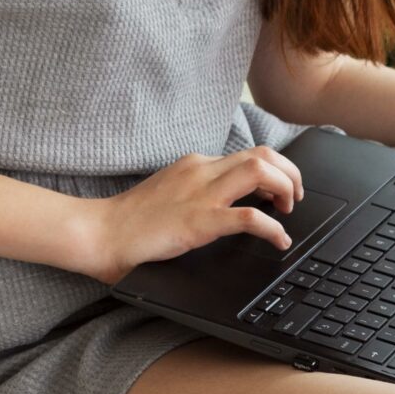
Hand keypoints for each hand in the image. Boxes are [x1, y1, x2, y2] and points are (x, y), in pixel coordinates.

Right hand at [85, 145, 306, 284]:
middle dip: (288, 172)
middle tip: (294, 197)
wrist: (100, 233)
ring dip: (285, 187)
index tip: (279, 190)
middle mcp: (201, 171)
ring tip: (289, 210)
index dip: (272, 170)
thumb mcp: (168, 195)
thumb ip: (193, 193)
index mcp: (194, 165)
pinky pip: (248, 217)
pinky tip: (279, 240)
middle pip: (262, 154)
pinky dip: (272, 227)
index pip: (246, 154)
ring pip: (260, 171)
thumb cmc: (129, 222)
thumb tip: (222, 206)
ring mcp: (201, 194)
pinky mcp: (199, 222)